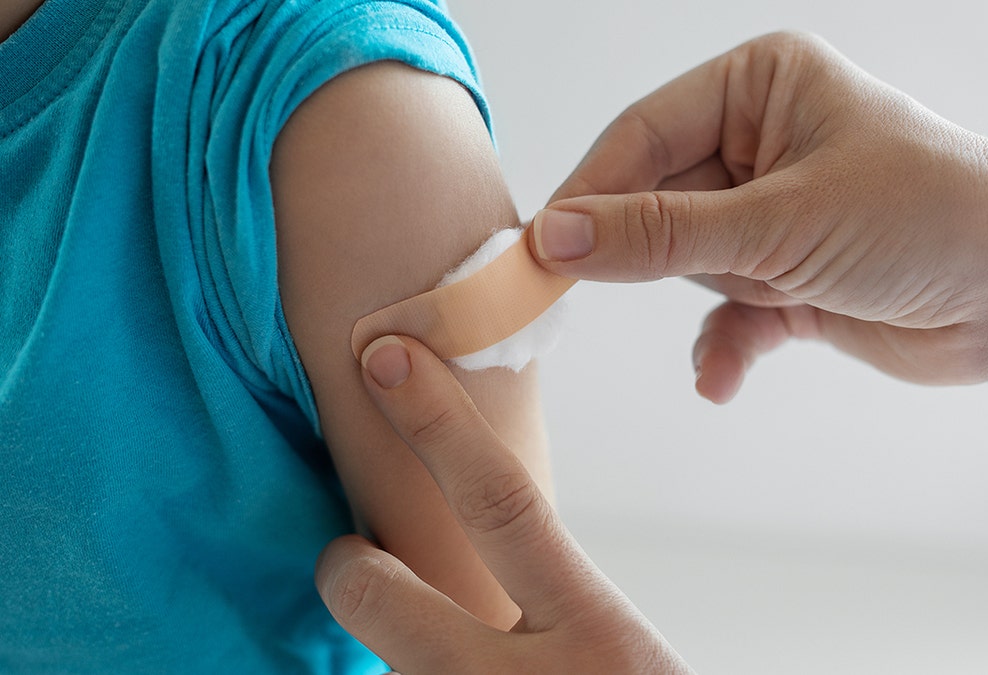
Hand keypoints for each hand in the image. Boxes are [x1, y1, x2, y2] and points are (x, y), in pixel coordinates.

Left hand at [315, 336, 691, 673]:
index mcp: (597, 633)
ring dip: (391, 661)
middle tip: (342, 556)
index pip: (502, 502)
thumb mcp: (623, 658)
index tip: (386, 359)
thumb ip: (554, 611)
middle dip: (346, 569)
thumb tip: (473, 566)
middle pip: (389, 600)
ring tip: (434, 648)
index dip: (437, 423)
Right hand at [531, 32, 987, 401]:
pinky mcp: (791, 277)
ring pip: (688, 261)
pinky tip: (723, 378)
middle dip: (637, 255)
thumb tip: (555, 239)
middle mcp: (761, 142)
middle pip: (655, 200)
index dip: (586, 194)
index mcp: (759, 88)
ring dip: (707, 301)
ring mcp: (774, 213)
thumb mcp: (778, 222)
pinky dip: (728, 344)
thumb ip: (660, 235)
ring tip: (746, 315)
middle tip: (564, 299)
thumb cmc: (922, 216)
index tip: (535, 251)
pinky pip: (730, 312)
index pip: (641, 136)